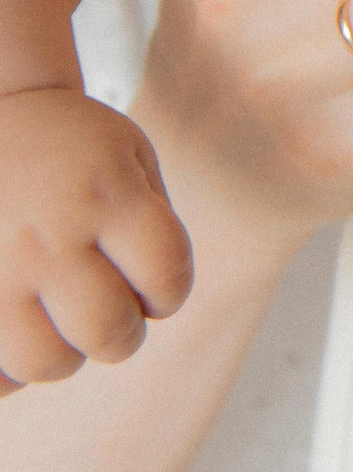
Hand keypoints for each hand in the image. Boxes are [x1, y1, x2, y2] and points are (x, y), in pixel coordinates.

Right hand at [0, 91, 189, 393]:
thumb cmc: (71, 146)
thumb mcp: (130, 156)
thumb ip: (153, 221)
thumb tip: (154, 302)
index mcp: (105, 195)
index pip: (167, 274)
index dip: (170, 292)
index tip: (155, 286)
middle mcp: (48, 235)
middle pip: (107, 331)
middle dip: (122, 334)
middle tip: (111, 314)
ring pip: (44, 363)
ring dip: (65, 355)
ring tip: (59, 323)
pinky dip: (8, 372)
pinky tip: (16, 336)